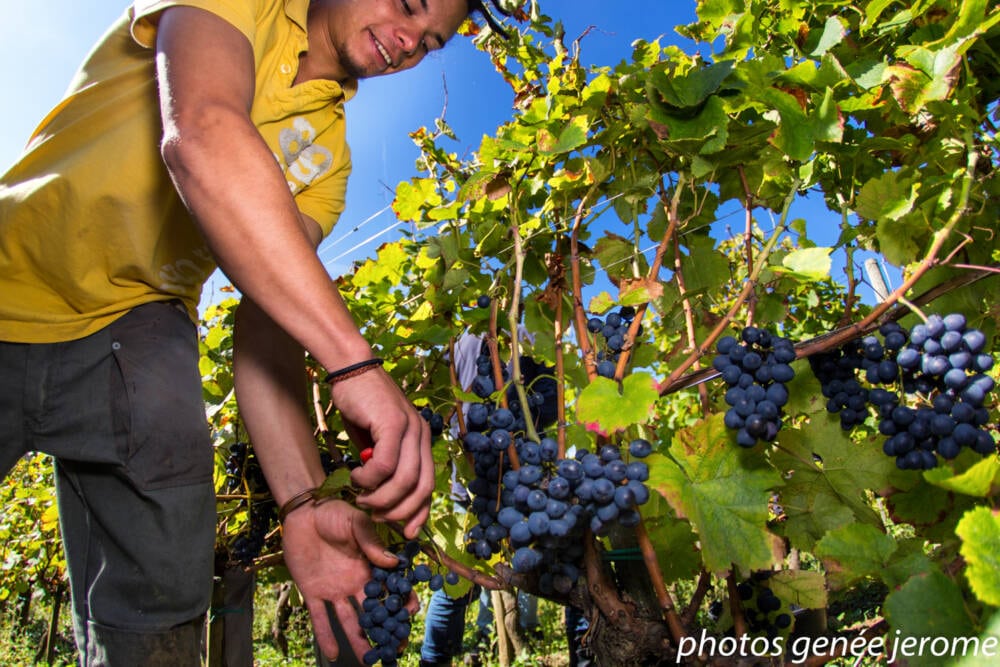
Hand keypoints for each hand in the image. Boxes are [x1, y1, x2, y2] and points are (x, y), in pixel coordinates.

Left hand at [281, 499, 416, 661]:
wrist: (302, 513)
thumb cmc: (333, 513)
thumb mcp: (357, 523)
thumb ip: (373, 543)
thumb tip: (394, 562)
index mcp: (370, 566)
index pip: (391, 588)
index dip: (402, 601)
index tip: (411, 614)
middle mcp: (356, 582)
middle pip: (374, 610)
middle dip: (385, 629)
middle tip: (395, 648)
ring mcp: (335, 590)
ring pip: (351, 621)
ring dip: (360, 640)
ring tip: (369, 660)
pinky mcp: (313, 593)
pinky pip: (321, 618)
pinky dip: (326, 636)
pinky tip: (333, 654)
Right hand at [330, 367, 433, 537]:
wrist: (352, 368)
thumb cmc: (361, 405)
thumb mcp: (376, 441)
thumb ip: (383, 464)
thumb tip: (382, 497)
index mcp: (422, 441)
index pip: (430, 486)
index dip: (420, 513)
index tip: (407, 533)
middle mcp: (422, 435)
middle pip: (422, 488)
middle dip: (399, 511)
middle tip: (376, 515)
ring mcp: (411, 428)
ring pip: (404, 480)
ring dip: (380, 498)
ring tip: (361, 497)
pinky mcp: (393, 423)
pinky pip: (385, 464)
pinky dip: (369, 478)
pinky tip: (356, 475)